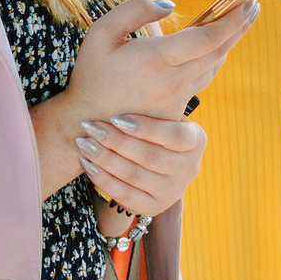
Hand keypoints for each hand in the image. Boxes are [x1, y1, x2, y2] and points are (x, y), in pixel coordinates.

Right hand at [55, 0, 257, 124]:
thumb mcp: (100, 34)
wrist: (85, 123)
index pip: (207, 38)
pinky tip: (214, 48)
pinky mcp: (176, 111)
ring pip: (213, 67)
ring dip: (228, 44)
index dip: (233, 19)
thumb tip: (169, 7)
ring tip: (240, 23)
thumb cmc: (91, 74)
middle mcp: (173, 81)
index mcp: (156, 60)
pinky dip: (212, 60)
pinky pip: (201, 80)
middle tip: (254, 6)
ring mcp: (177, 98)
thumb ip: (133, 11)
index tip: (249, 2)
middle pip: (218, 51)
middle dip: (239, 27)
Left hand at [74, 114, 206, 216]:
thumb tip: (127, 73)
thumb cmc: (153, 127)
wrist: (155, 161)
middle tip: (90, 127)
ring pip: (134, 175)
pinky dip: (103, 179)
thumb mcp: (163, 113)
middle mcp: (189, 168)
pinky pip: (125, 195)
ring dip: (105, 158)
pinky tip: (87, 163)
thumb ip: (154, 101)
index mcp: (196, 140)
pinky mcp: (154, 206)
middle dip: (116, 141)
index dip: (145, 128)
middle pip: (150, 156)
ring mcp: (173, 190)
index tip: (116, 118)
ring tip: (84, 142)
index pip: (174, 136)